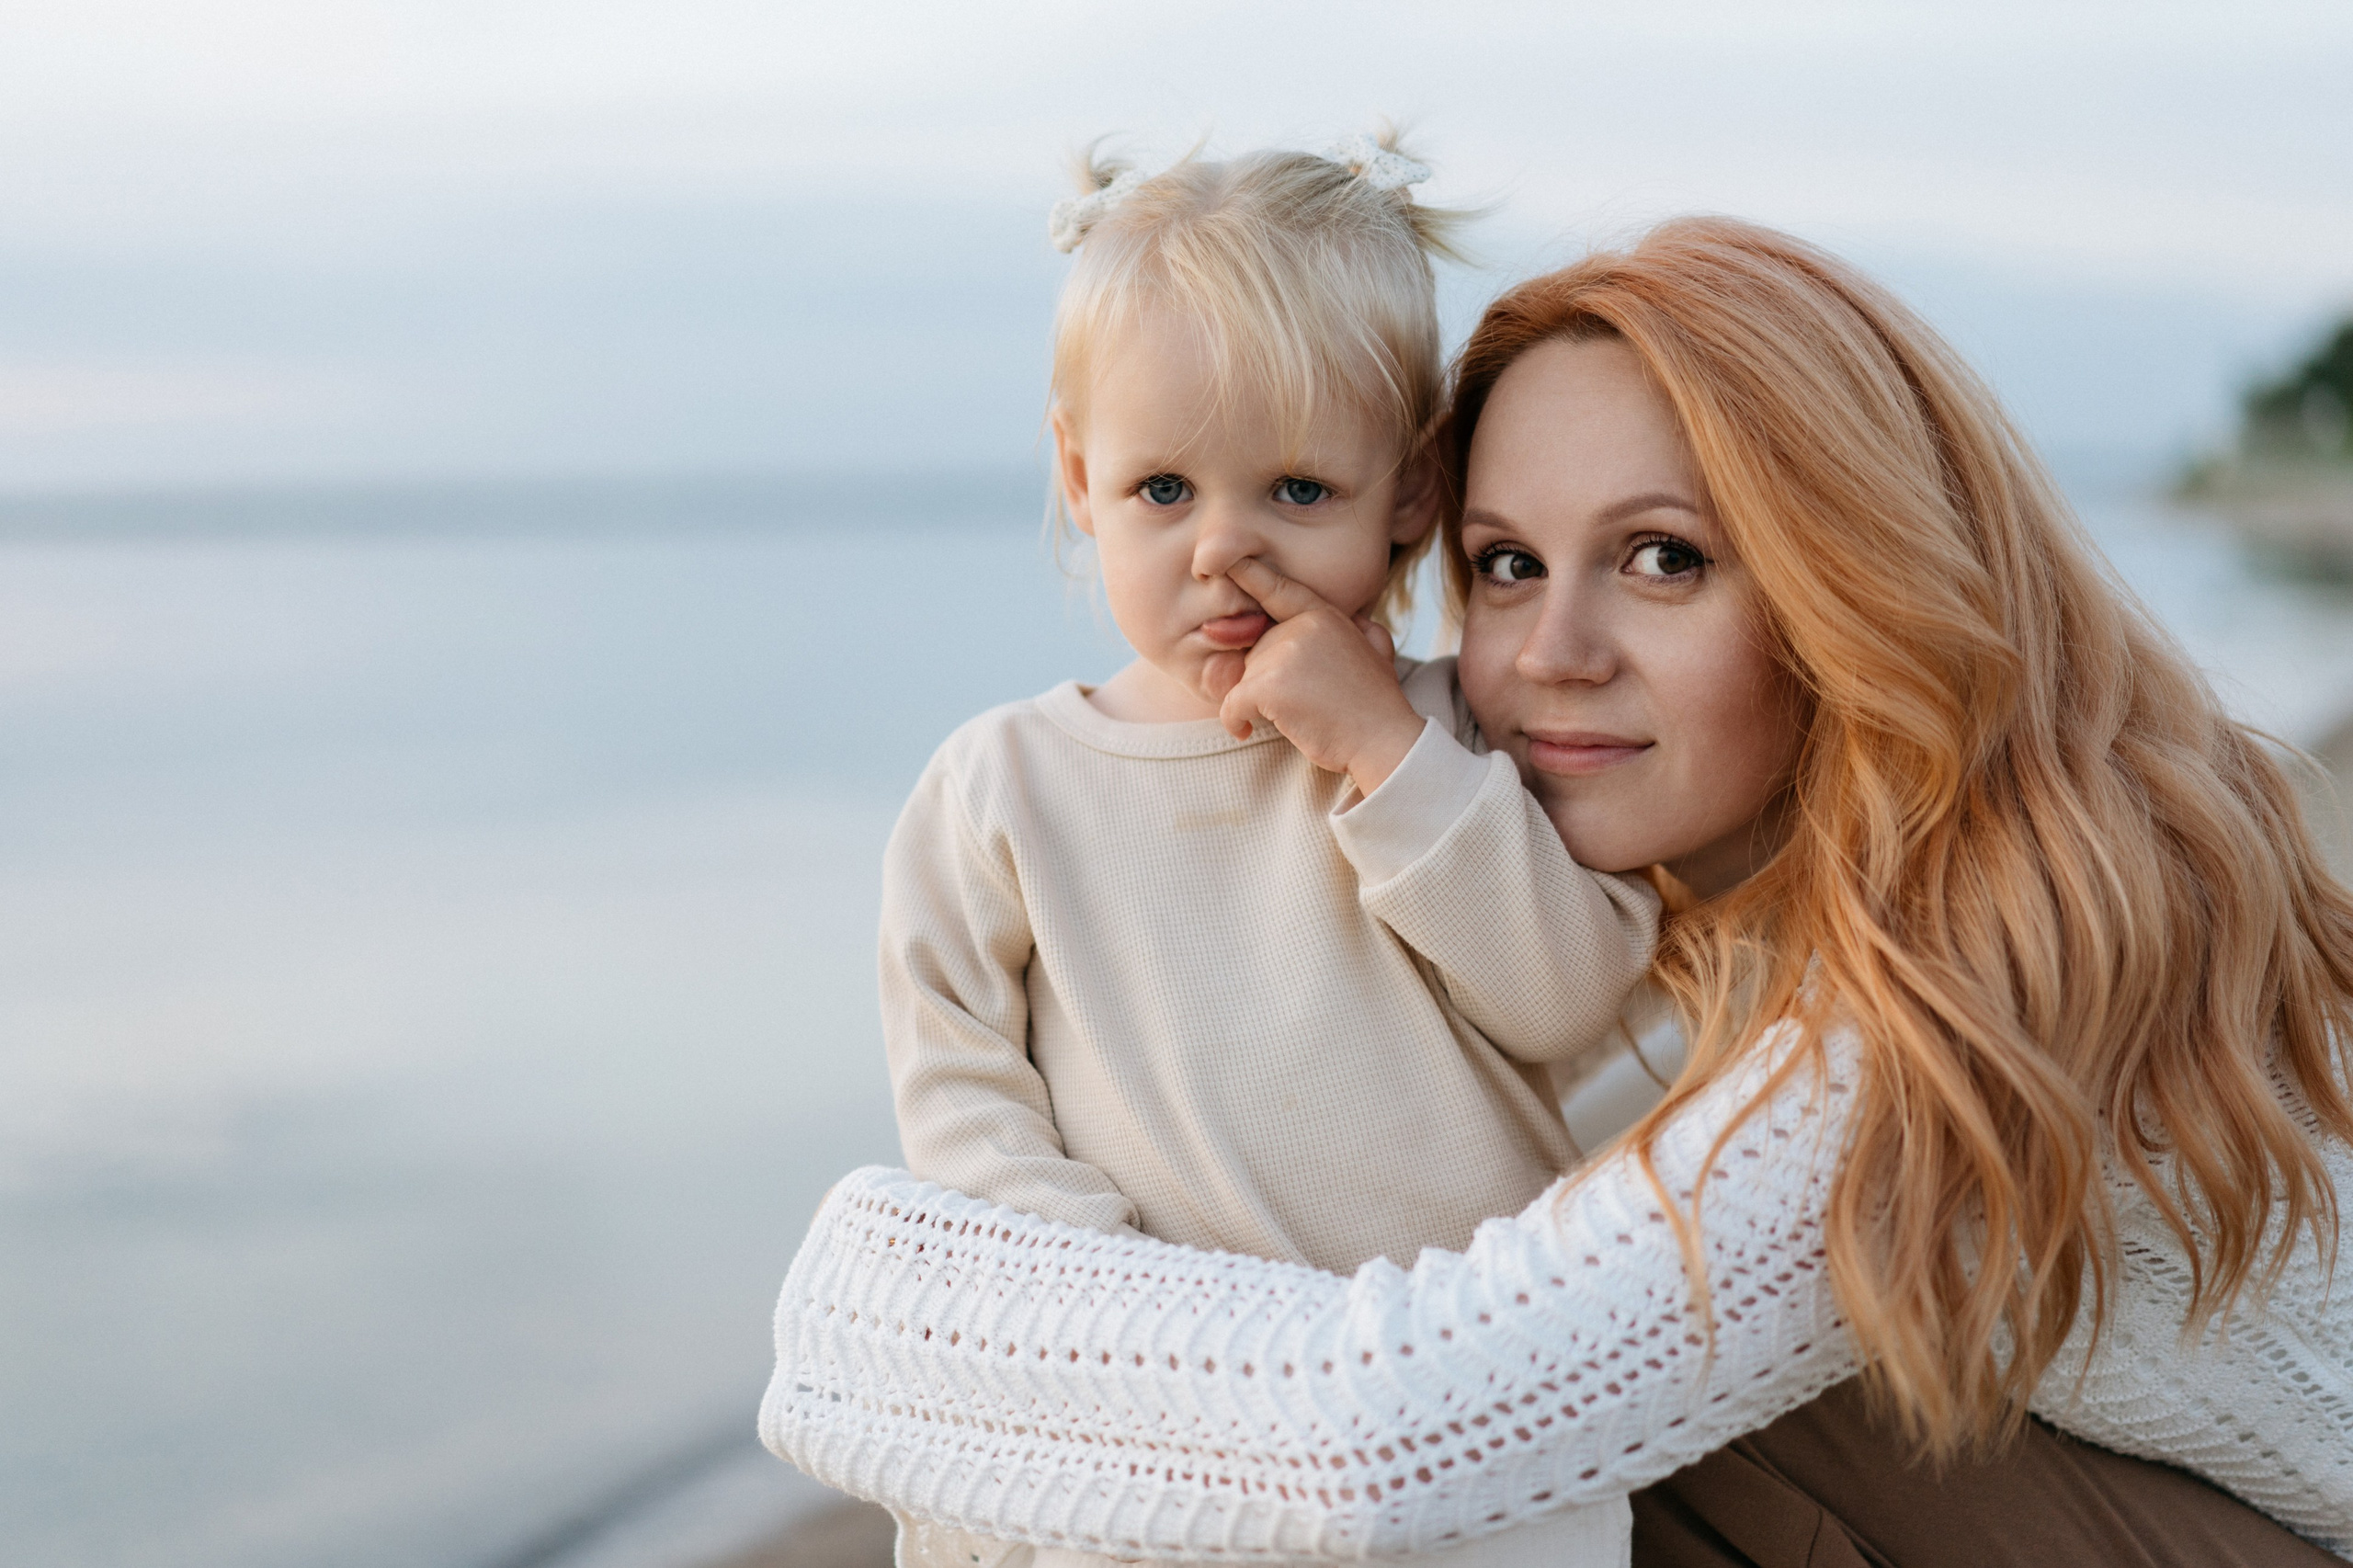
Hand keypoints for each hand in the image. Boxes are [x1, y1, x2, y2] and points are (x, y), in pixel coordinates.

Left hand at [1203, 556, 1425, 795]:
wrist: (1385, 741)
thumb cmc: (1377, 706)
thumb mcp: (1378, 653)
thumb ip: (1361, 632)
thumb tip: (1358, 620)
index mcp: (1325, 616)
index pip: (1281, 591)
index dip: (1251, 574)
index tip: (1228, 560)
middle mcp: (1303, 627)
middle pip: (1258, 651)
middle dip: (1269, 679)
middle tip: (1303, 703)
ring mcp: (1285, 654)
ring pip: (1244, 678)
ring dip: (1257, 704)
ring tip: (1293, 718)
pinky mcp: (1269, 686)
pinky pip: (1231, 702)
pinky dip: (1234, 720)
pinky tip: (1246, 731)